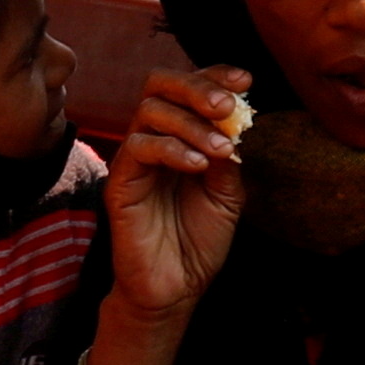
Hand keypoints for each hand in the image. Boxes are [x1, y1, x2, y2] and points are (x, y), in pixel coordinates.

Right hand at [103, 67, 251, 324]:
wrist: (177, 288)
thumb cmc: (199, 241)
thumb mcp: (227, 194)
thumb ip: (226, 157)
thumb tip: (232, 121)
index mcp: (180, 136)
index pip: (188, 89)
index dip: (214, 76)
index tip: (245, 81)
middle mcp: (154, 139)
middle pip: (160, 85)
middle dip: (197, 87)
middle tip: (226, 105)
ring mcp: (134, 159)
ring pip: (150, 111)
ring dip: (191, 123)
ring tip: (220, 149)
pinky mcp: (120, 182)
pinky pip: (139, 147)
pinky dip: (171, 148)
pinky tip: (197, 166)